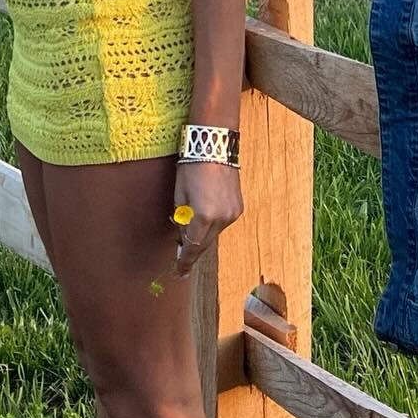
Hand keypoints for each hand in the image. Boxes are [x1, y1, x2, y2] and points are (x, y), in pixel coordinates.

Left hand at [171, 160, 242, 277]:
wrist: (214, 145)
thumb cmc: (192, 165)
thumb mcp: (179, 193)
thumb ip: (181, 217)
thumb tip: (182, 232)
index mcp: (203, 216)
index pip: (191, 246)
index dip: (184, 261)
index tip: (179, 272)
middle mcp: (221, 219)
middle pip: (204, 243)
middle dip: (192, 248)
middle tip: (180, 255)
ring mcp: (233, 214)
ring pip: (214, 233)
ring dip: (202, 233)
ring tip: (190, 220)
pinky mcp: (238, 207)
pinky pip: (222, 223)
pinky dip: (212, 223)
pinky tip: (204, 213)